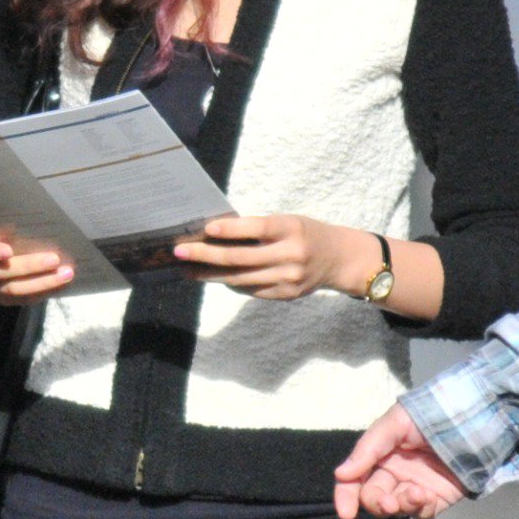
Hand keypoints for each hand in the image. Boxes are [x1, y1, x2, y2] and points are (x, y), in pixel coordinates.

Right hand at [0, 223, 74, 306]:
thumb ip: (0, 224)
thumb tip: (30, 216)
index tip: (8, 251)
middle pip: (3, 272)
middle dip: (30, 266)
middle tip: (55, 259)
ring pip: (15, 290)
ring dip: (43, 283)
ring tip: (66, 274)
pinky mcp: (2, 300)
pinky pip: (24, 299)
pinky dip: (44, 291)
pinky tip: (62, 284)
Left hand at [173, 214, 370, 302]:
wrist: (338, 259)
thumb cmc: (305, 234)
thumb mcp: (288, 222)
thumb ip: (258, 229)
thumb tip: (215, 235)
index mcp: (292, 229)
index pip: (256, 228)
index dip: (230, 229)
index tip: (206, 229)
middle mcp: (291, 255)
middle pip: (240, 258)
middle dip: (206, 255)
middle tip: (180, 252)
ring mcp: (289, 278)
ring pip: (240, 278)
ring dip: (210, 274)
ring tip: (188, 269)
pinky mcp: (286, 295)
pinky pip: (250, 290)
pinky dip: (231, 283)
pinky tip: (215, 277)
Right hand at [334, 403, 470, 518]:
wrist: (471, 419)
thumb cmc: (429, 414)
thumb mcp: (394, 423)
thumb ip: (368, 449)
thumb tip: (341, 474)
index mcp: (379, 456)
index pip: (355, 480)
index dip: (346, 496)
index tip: (346, 513)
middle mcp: (394, 474)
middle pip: (374, 499)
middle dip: (378, 504)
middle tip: (389, 503)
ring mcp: (415, 488)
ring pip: (397, 510)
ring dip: (402, 506)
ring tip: (418, 494)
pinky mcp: (437, 499)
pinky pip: (422, 514)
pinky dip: (421, 510)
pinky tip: (428, 497)